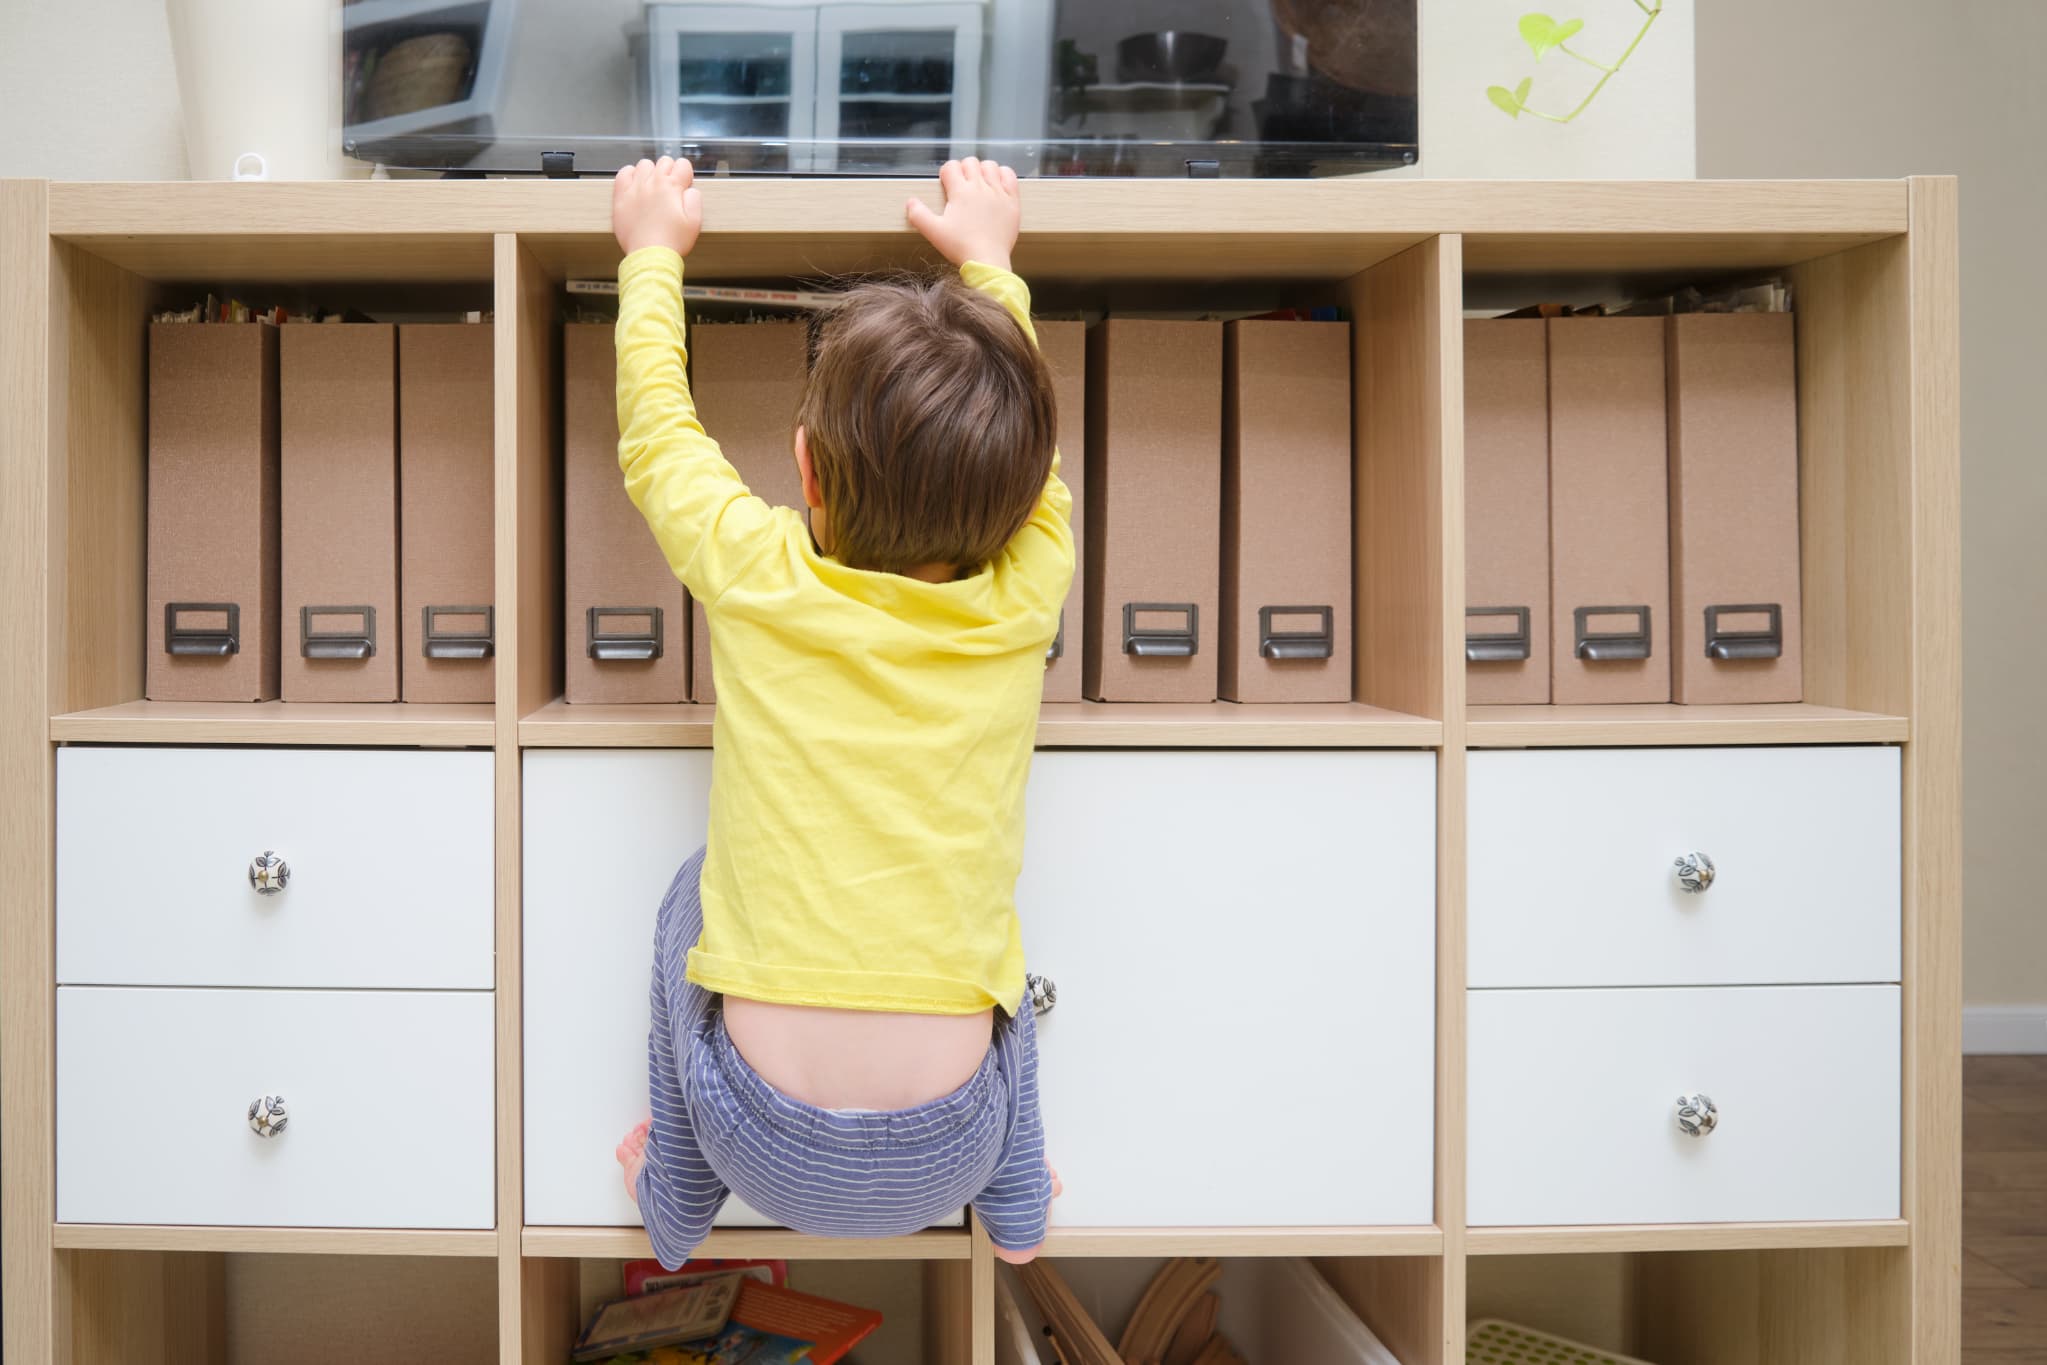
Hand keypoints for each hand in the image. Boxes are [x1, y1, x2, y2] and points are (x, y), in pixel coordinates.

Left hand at [614, 157, 703, 257]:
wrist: (650, 256)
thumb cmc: (672, 242)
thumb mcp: (695, 222)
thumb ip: (694, 199)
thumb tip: (689, 189)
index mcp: (672, 187)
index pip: (682, 164)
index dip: (685, 174)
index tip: (683, 186)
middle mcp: (652, 183)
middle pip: (664, 162)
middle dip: (670, 172)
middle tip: (670, 191)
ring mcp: (635, 188)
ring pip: (644, 164)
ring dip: (651, 172)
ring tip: (653, 188)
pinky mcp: (621, 197)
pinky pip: (623, 173)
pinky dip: (630, 174)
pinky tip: (636, 185)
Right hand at [906, 157, 1019, 272]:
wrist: (987, 261)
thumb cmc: (961, 247)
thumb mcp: (933, 232)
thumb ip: (918, 215)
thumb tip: (910, 202)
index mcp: (960, 191)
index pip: (950, 167)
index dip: (946, 173)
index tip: (947, 184)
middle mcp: (980, 187)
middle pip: (970, 163)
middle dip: (963, 169)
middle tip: (961, 185)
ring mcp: (998, 192)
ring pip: (990, 166)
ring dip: (982, 170)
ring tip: (979, 183)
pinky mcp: (1012, 201)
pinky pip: (1009, 176)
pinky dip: (1003, 174)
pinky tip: (997, 183)